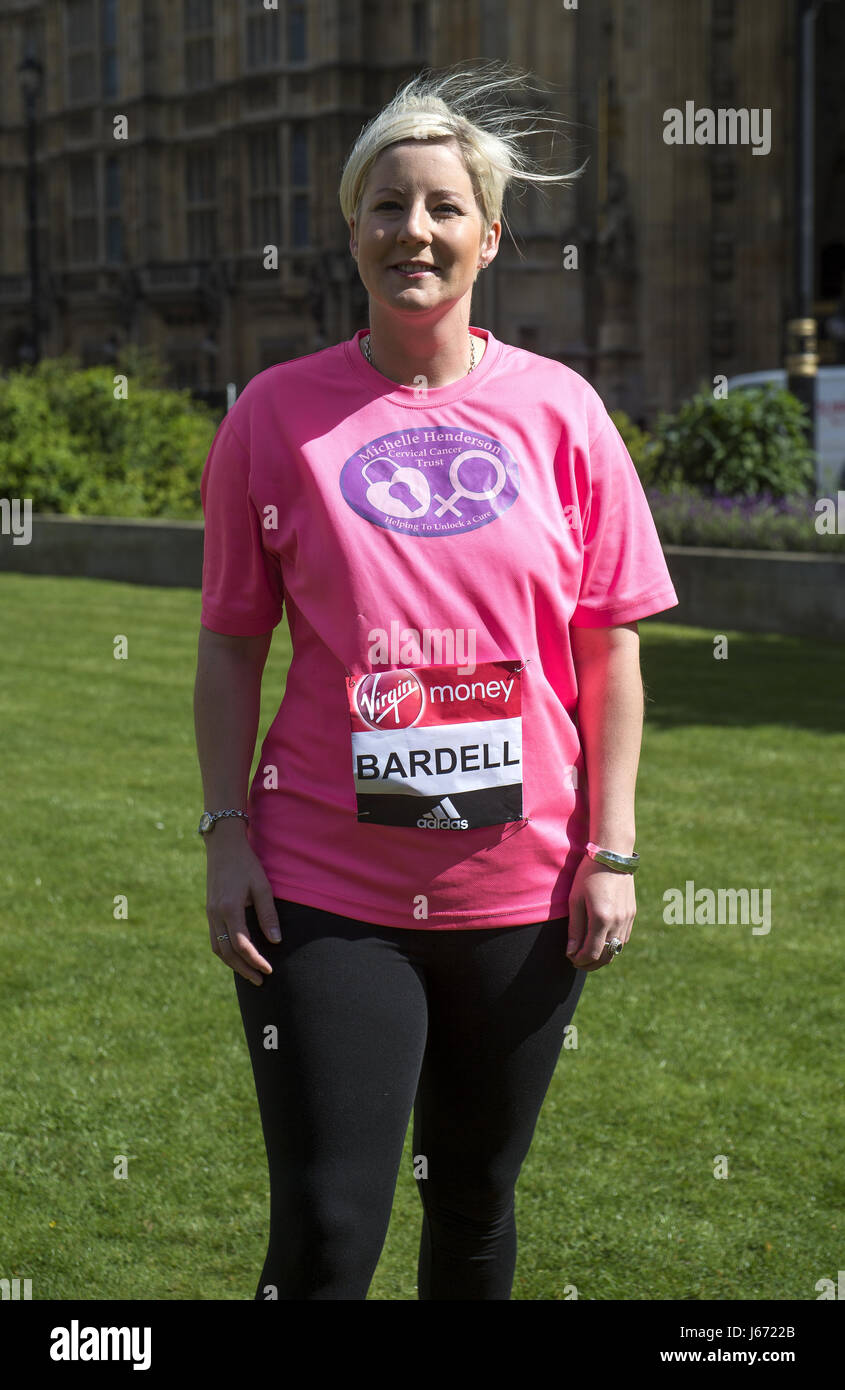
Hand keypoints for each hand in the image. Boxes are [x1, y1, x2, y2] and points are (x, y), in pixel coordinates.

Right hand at [205, 826, 281, 985]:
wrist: (223, 846)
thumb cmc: (246, 864)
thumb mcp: (262, 886)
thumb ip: (268, 914)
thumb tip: (276, 941)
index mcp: (229, 908)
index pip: (241, 945)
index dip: (255, 960)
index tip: (269, 970)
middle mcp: (216, 914)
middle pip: (226, 953)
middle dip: (244, 969)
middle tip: (260, 980)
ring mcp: (210, 913)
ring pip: (218, 948)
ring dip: (233, 964)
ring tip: (250, 973)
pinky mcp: (210, 911)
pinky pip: (215, 939)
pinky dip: (226, 952)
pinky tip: (238, 956)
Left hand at [565, 853, 635, 970]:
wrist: (612, 855)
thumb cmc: (588, 875)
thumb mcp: (575, 900)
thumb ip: (574, 928)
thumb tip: (571, 951)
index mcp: (601, 919)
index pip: (592, 953)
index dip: (579, 960)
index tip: (570, 957)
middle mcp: (617, 922)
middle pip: (606, 956)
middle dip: (590, 964)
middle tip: (577, 961)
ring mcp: (627, 919)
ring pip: (617, 949)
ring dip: (603, 956)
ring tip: (588, 953)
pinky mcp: (632, 914)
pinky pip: (624, 938)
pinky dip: (613, 945)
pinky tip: (601, 941)